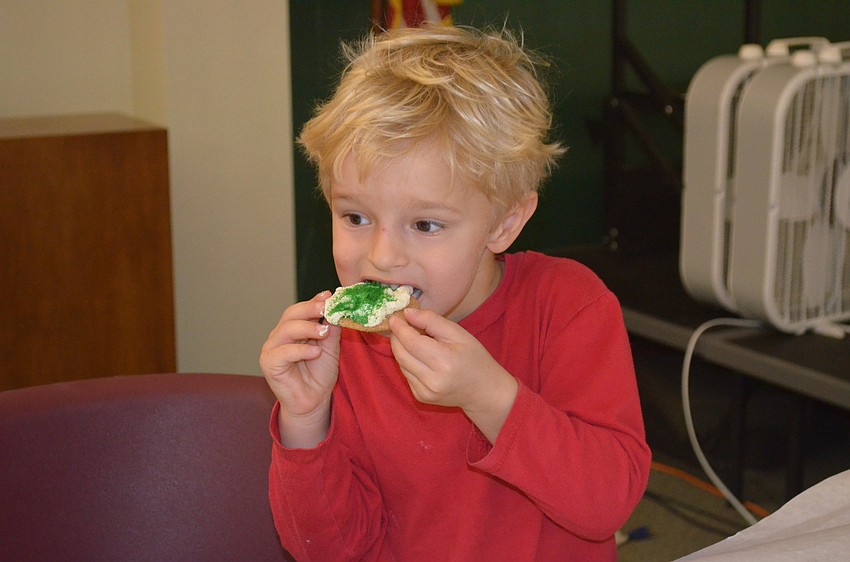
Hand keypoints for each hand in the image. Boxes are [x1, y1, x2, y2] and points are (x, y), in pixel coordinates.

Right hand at [259, 291, 340, 446]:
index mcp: (293, 328)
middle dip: (310, 309)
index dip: (314, 301)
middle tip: (326, 308)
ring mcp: (272, 348)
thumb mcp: (330, 348)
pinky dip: (300, 350)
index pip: (301, 309)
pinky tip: (315, 352)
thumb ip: (330, 329)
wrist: (313, 401)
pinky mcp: (269, 363)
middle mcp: (280, 335)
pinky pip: (284, 352)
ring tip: (324, 332)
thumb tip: (335, 308)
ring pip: (286, 329)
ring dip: (307, 328)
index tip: (329, 296)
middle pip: (291, 314)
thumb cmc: (319, 374)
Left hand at [388, 308, 517, 442]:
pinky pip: (406, 374)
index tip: (394, 317)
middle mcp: (432, 380)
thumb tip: (407, 313)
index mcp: (444, 362)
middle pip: (401, 354)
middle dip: (396, 337)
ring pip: (401, 364)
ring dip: (401, 348)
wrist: (483, 391)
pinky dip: (407, 362)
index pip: (411, 342)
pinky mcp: (421, 397)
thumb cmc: (474, 358)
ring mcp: (425, 392)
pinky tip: (419, 356)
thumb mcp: (459, 333)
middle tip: (399, 324)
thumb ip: (432, 320)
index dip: (400, 328)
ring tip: (412, 338)